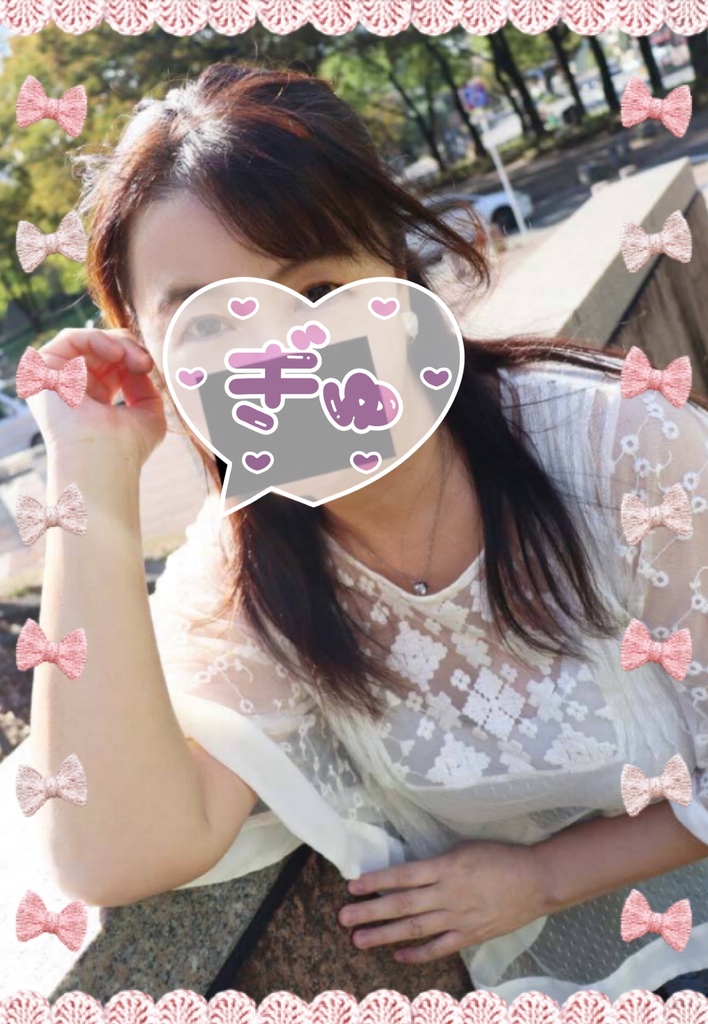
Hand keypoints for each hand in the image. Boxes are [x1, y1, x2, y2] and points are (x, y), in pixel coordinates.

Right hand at [26, 329, 165, 466]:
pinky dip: (97, 339)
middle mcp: (75, 388)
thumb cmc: (127, 446)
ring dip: (118, 343)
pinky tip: (116, 354)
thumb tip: (139, 365)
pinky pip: (70, 338)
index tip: (150, 368)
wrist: (104, 457)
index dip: (135, 358)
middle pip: (103, 349)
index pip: (114, 363)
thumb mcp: (149, 413)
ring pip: (89, 341)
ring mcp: (59, 379)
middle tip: (146, 364)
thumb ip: (146, 387)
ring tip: (136, 361)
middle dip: (130, 349)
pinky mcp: (44, 371)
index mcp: (96, 399)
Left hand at [338, 840, 546, 964]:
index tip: (353, 885)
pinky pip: (439, 948)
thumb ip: (436, 863)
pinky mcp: (470, 935)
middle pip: (402, 904)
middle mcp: (447, 894)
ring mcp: (459, 918)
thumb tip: (408, 873)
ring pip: (415, 929)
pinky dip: (417, 954)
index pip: (403, 875)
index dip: (376, 881)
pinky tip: (398, 956)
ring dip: (384, 935)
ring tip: (359, 940)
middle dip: (370, 911)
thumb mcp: (464, 849)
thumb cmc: (500, 857)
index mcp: (446, 867)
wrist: (536, 881)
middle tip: (343, 917)